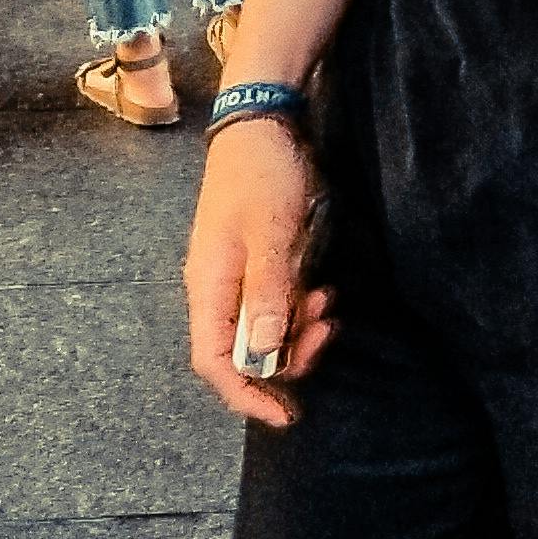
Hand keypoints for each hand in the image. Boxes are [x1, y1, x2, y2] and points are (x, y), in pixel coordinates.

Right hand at [184, 116, 332, 427]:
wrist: (262, 123)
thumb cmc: (262, 174)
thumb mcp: (271, 233)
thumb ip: (267, 293)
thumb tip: (261, 356)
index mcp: (208, 286)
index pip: (213, 362)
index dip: (245, 395)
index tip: (286, 415)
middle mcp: (216, 288)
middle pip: (242, 353)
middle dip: (286, 357)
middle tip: (326, 334)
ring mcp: (236, 277)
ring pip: (264, 332)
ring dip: (298, 331)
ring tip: (329, 306)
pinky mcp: (257, 264)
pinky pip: (276, 306)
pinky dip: (300, 310)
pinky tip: (323, 293)